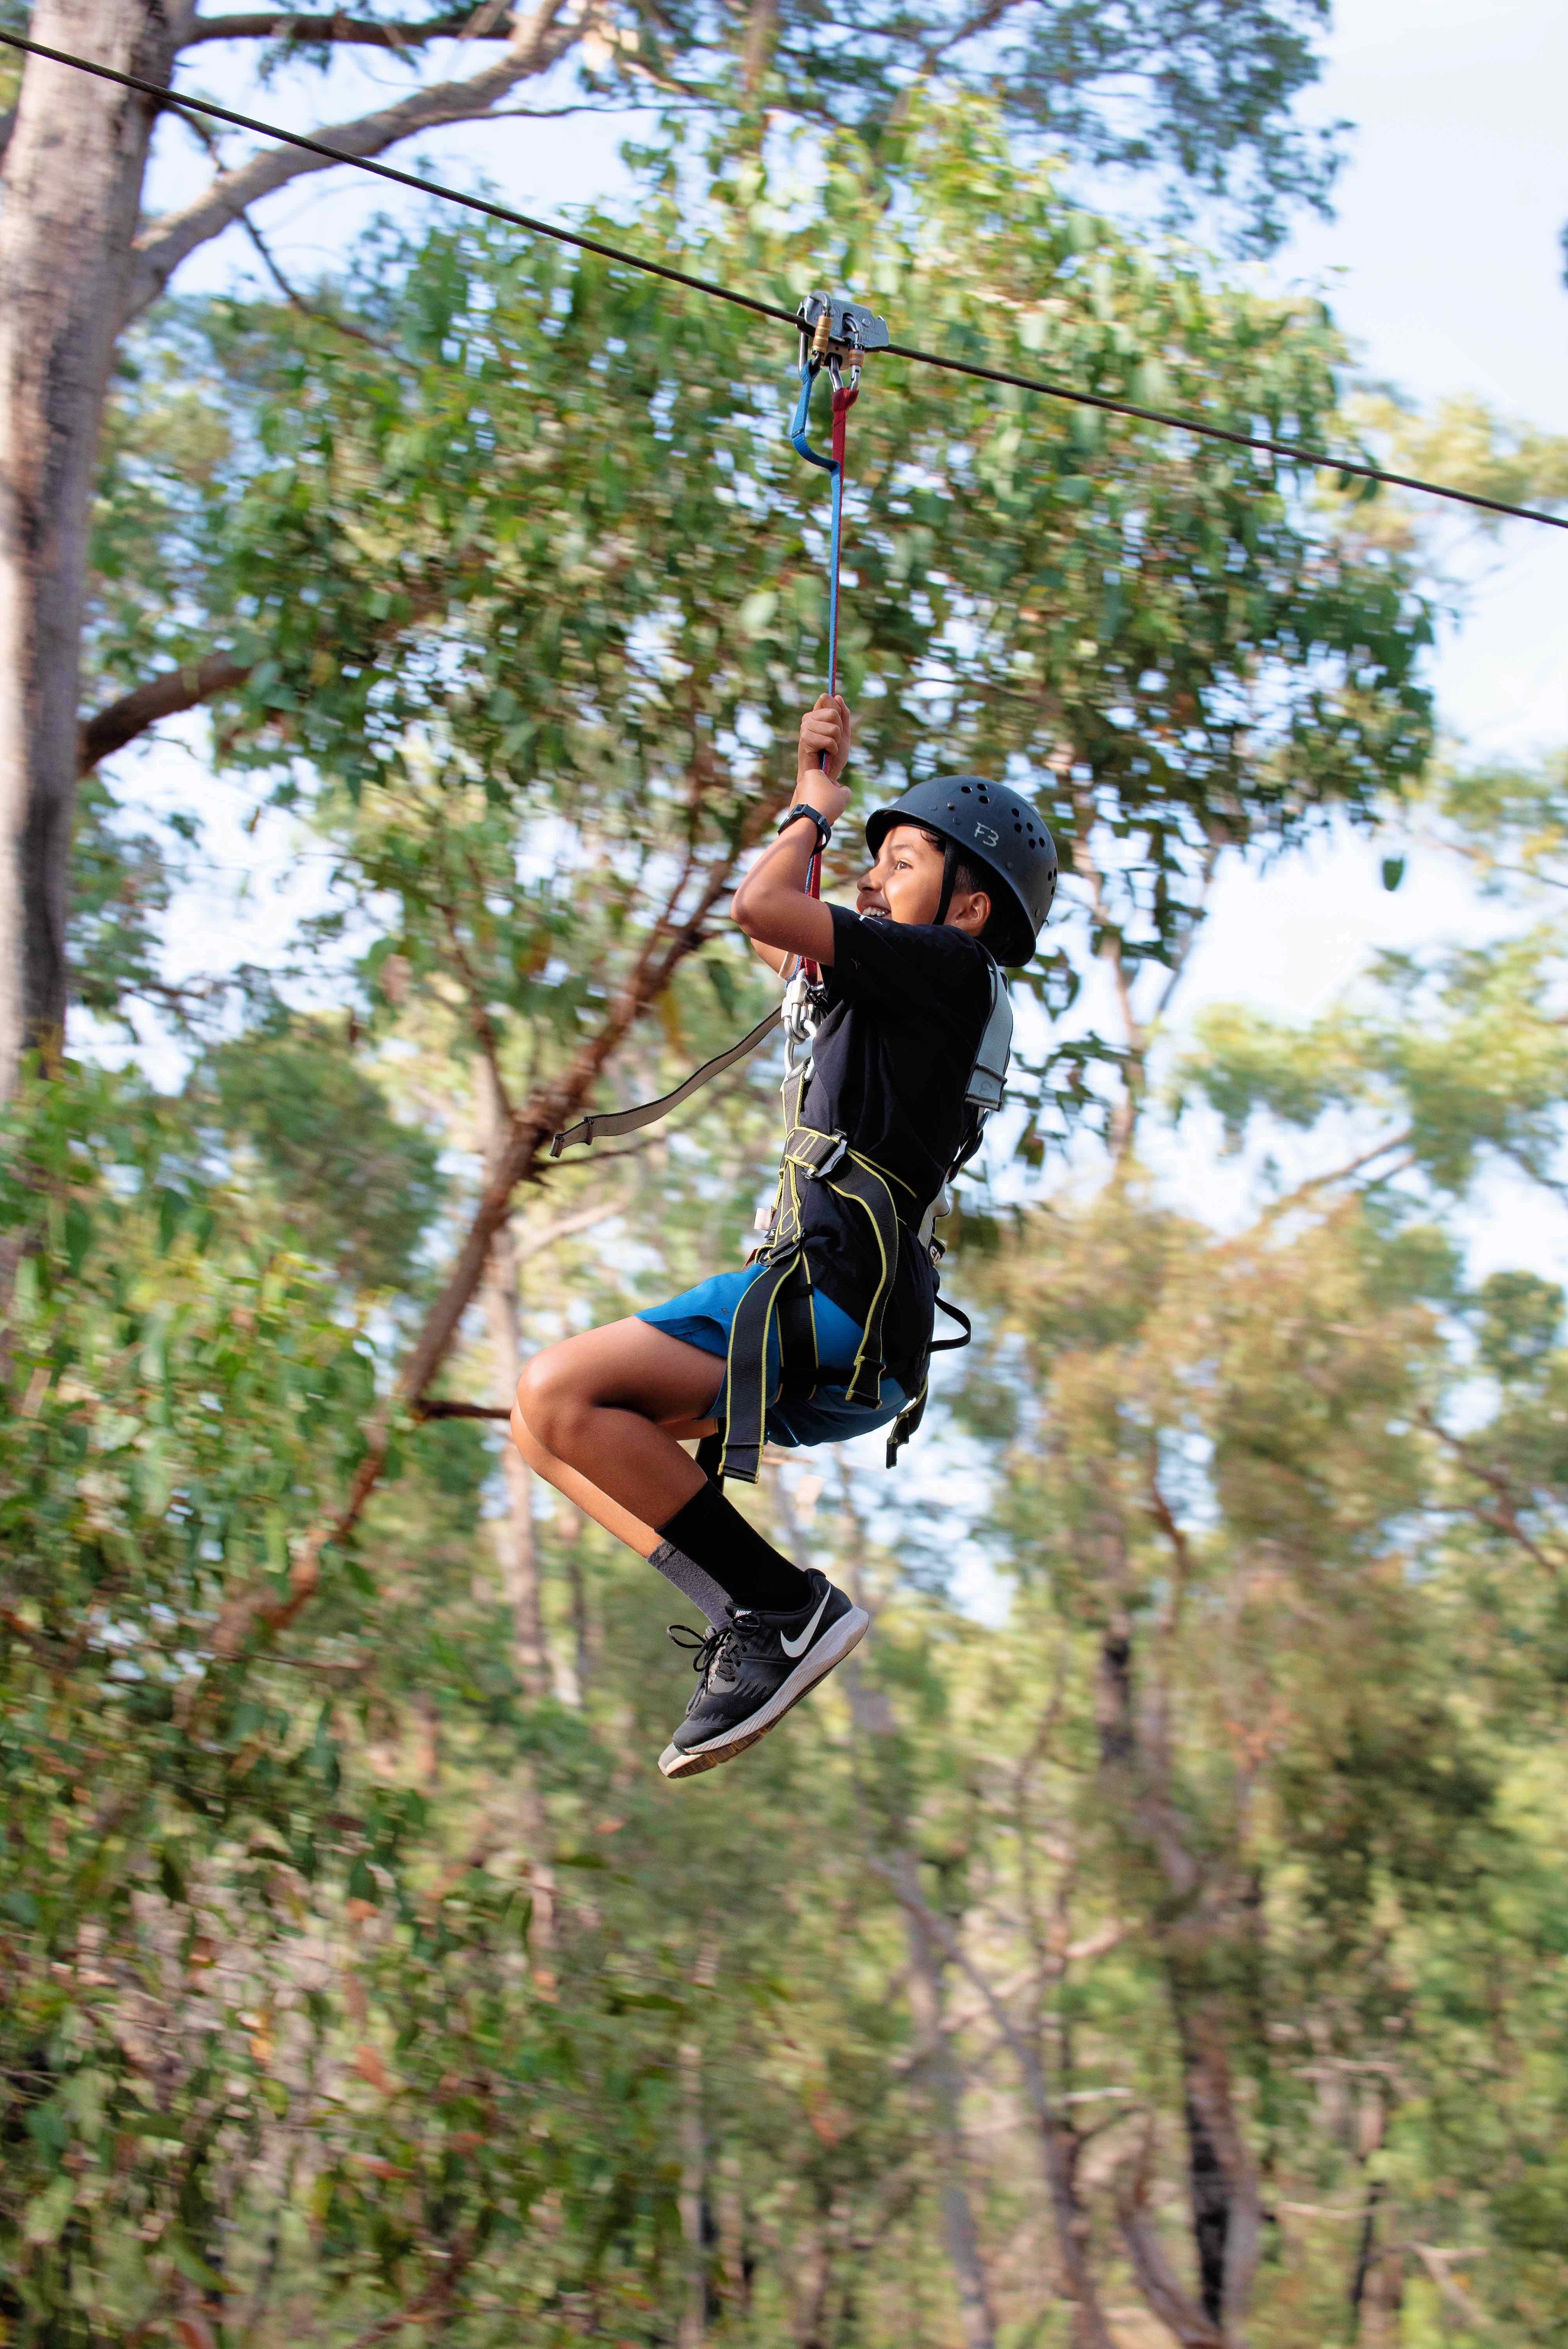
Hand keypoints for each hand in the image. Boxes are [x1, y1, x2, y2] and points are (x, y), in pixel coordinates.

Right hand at [796, 694, 851, 824]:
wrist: (825, 777)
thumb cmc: (833, 758)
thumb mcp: (844, 734)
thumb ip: (843, 715)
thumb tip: (838, 696)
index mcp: (815, 715)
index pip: (826, 698)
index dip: (836, 711)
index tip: (836, 726)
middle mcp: (807, 719)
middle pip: (832, 712)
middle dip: (839, 730)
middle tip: (832, 742)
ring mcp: (804, 729)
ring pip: (832, 726)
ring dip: (836, 742)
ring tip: (829, 750)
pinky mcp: (804, 741)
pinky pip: (828, 739)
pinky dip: (832, 748)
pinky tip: (826, 754)